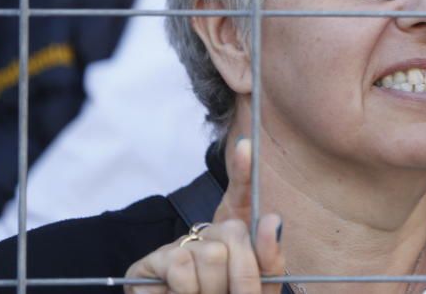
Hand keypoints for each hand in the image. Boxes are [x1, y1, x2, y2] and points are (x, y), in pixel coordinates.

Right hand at [125, 139, 283, 292]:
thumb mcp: (259, 284)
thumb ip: (270, 256)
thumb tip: (273, 219)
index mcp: (237, 237)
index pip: (240, 193)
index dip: (243, 169)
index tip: (245, 145)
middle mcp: (208, 233)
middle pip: (234, 232)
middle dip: (241, 276)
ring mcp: (179, 245)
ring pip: (211, 255)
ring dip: (213, 289)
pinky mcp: (152, 261)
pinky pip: (182, 266)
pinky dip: (188, 290)